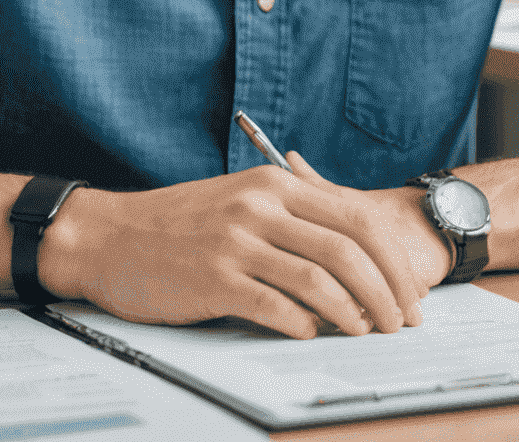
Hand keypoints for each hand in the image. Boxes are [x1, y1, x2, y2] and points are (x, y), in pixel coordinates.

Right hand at [39, 158, 428, 339]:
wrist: (109, 236)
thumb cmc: (180, 224)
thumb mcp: (239, 201)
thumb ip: (291, 218)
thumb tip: (353, 260)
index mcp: (273, 184)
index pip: (356, 216)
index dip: (392, 259)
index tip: (409, 293)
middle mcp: (260, 206)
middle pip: (348, 248)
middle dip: (386, 291)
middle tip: (401, 323)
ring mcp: (237, 242)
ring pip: (321, 279)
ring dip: (355, 314)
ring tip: (367, 334)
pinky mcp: (215, 279)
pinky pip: (277, 307)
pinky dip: (304, 326)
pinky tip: (311, 335)